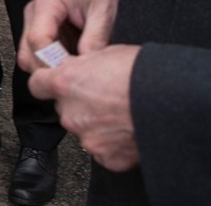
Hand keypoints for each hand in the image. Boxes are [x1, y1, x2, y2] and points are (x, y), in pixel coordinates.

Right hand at [18, 0, 118, 71]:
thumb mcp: (104, 12)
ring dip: (49, 67)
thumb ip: (95, 39)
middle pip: (27, 52)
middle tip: (73, 76)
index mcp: (48, 0)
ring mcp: (33, 21)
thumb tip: (83, 67)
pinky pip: (37, 55)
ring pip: (28, 57)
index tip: (71, 73)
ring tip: (73, 66)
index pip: (37, 40)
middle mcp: (34, 11)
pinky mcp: (38, 30)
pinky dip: (51, 63)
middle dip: (48, 69)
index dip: (52, 62)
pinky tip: (69, 60)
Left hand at [27, 44, 140, 171]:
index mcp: (66, 83)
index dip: (47, 82)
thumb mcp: (107, 53)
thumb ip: (84, 65)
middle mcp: (71, 113)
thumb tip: (81, 67)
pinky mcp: (106, 157)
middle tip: (103, 96)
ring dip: (95, 123)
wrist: (173, 102)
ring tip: (121, 112)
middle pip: (64, 108)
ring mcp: (87, 138)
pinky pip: (102, 150)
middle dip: (78, 103)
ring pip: (83, 129)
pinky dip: (112, 143)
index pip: (37, 85)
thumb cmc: (144, 73)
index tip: (56, 81)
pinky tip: (128, 129)